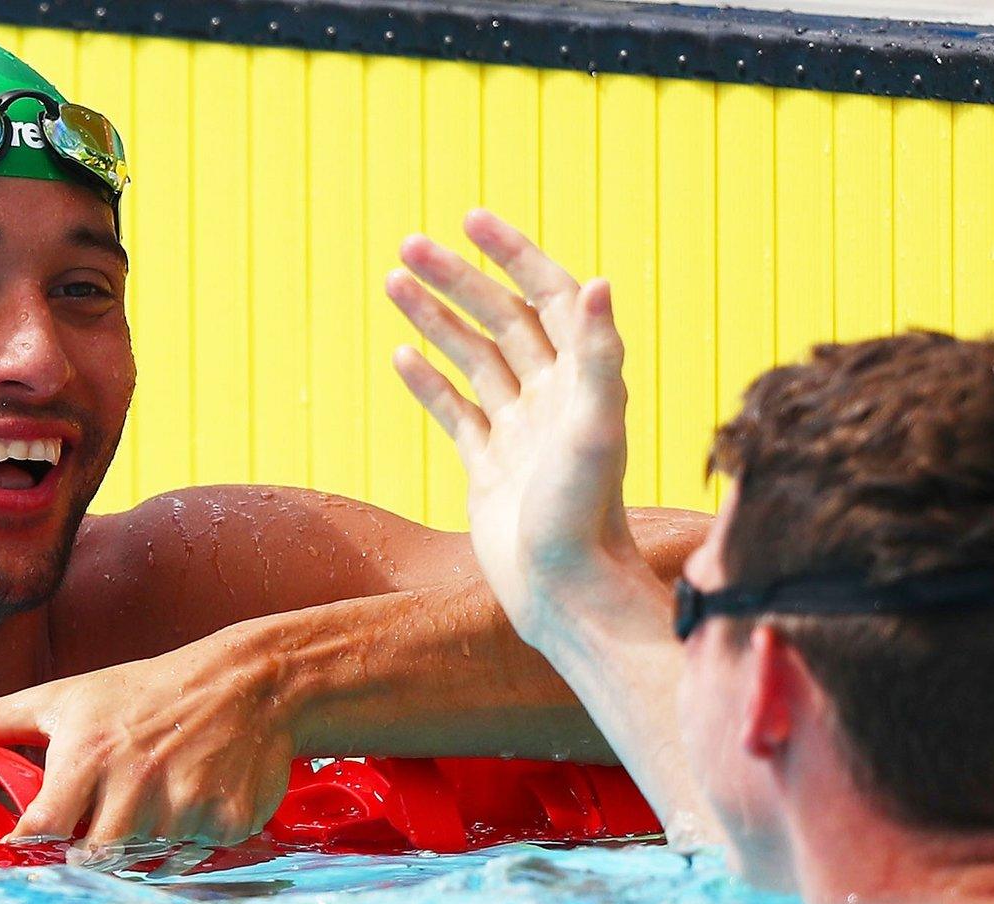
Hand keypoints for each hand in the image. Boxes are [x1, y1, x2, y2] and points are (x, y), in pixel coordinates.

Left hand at [0, 641, 294, 849]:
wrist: (247, 683)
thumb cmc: (138, 693)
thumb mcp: (57, 701)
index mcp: (85, 758)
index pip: (40, 835)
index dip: (38, 843)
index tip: (43, 835)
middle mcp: (133, 786)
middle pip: (90, 861)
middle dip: (95, 845)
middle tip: (112, 805)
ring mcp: (182, 809)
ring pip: (141, 867)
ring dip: (143, 846)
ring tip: (155, 796)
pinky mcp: (225, 824)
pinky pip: (191, 864)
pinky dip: (188, 845)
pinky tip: (192, 799)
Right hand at [384, 211, 647, 644]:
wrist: (565, 593)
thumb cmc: (585, 514)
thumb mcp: (595, 428)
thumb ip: (598, 356)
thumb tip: (600, 283)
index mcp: (582, 380)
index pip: (549, 296)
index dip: (515, 254)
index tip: (472, 221)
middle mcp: (552, 398)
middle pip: (502, 318)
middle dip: (457, 279)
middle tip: (409, 244)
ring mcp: (518, 432)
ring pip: (472, 358)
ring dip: (435, 318)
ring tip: (393, 280)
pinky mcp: (489, 468)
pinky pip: (455, 412)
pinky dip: (428, 382)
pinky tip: (400, 353)